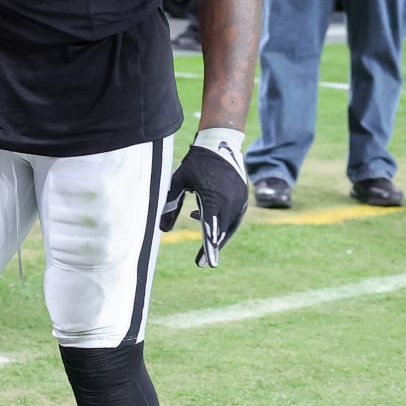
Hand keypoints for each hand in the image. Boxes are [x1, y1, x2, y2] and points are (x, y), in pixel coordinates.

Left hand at [159, 141, 248, 268]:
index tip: (206, 263)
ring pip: (230, 226)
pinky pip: (234, 216)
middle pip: (222, 232)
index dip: (208, 248)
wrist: (220, 141)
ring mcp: (240, 199)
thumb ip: (170, 204)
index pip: (211, 230)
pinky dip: (223, 222)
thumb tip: (162, 229)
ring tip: (207, 243)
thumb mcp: (179, 181)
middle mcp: (231, 202)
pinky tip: (205, 218)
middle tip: (204, 261)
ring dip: (218, 234)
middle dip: (213, 246)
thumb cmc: (196, 161)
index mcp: (215, 199)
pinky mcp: (243, 196)